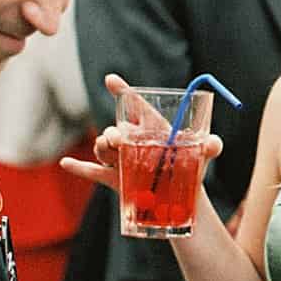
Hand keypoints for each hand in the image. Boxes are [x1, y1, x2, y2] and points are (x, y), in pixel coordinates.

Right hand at [59, 73, 224, 192]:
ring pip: (104, 149)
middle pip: (116, 130)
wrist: (182, 200)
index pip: (136, 106)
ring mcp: (122, 159)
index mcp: (151, 129)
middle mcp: (133, 141)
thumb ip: (211, 147)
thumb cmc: (191, 170)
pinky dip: (79, 168)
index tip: (111, 80)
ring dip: (101, 148)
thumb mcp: (203, 157)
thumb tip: (213, 144)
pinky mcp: (115, 179)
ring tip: (108, 151)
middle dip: (112, 132)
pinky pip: (93, 172)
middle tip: (117, 140)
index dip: (123, 91)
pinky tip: (67, 163)